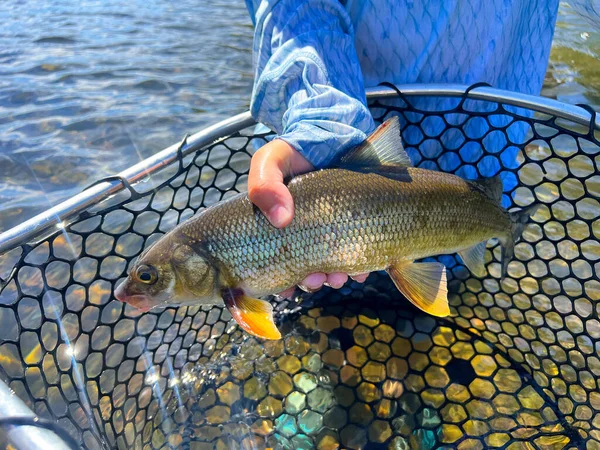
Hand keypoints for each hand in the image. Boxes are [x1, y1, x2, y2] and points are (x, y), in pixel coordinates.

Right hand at [248, 139, 369, 295]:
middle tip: (315, 281)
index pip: (276, 263)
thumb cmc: (295, 150)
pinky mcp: (357, 226)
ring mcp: (332, 231)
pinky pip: (360, 254)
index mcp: (280, 226)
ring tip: (338, 277)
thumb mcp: (271, 160)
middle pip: (306, 270)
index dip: (280, 281)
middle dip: (310, 282)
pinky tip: (361, 268)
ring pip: (332, 267)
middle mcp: (306, 233)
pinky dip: (360, 266)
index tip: (287, 287)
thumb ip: (264, 185)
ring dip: (334, 278)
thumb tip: (281, 219)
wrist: (334, 132)